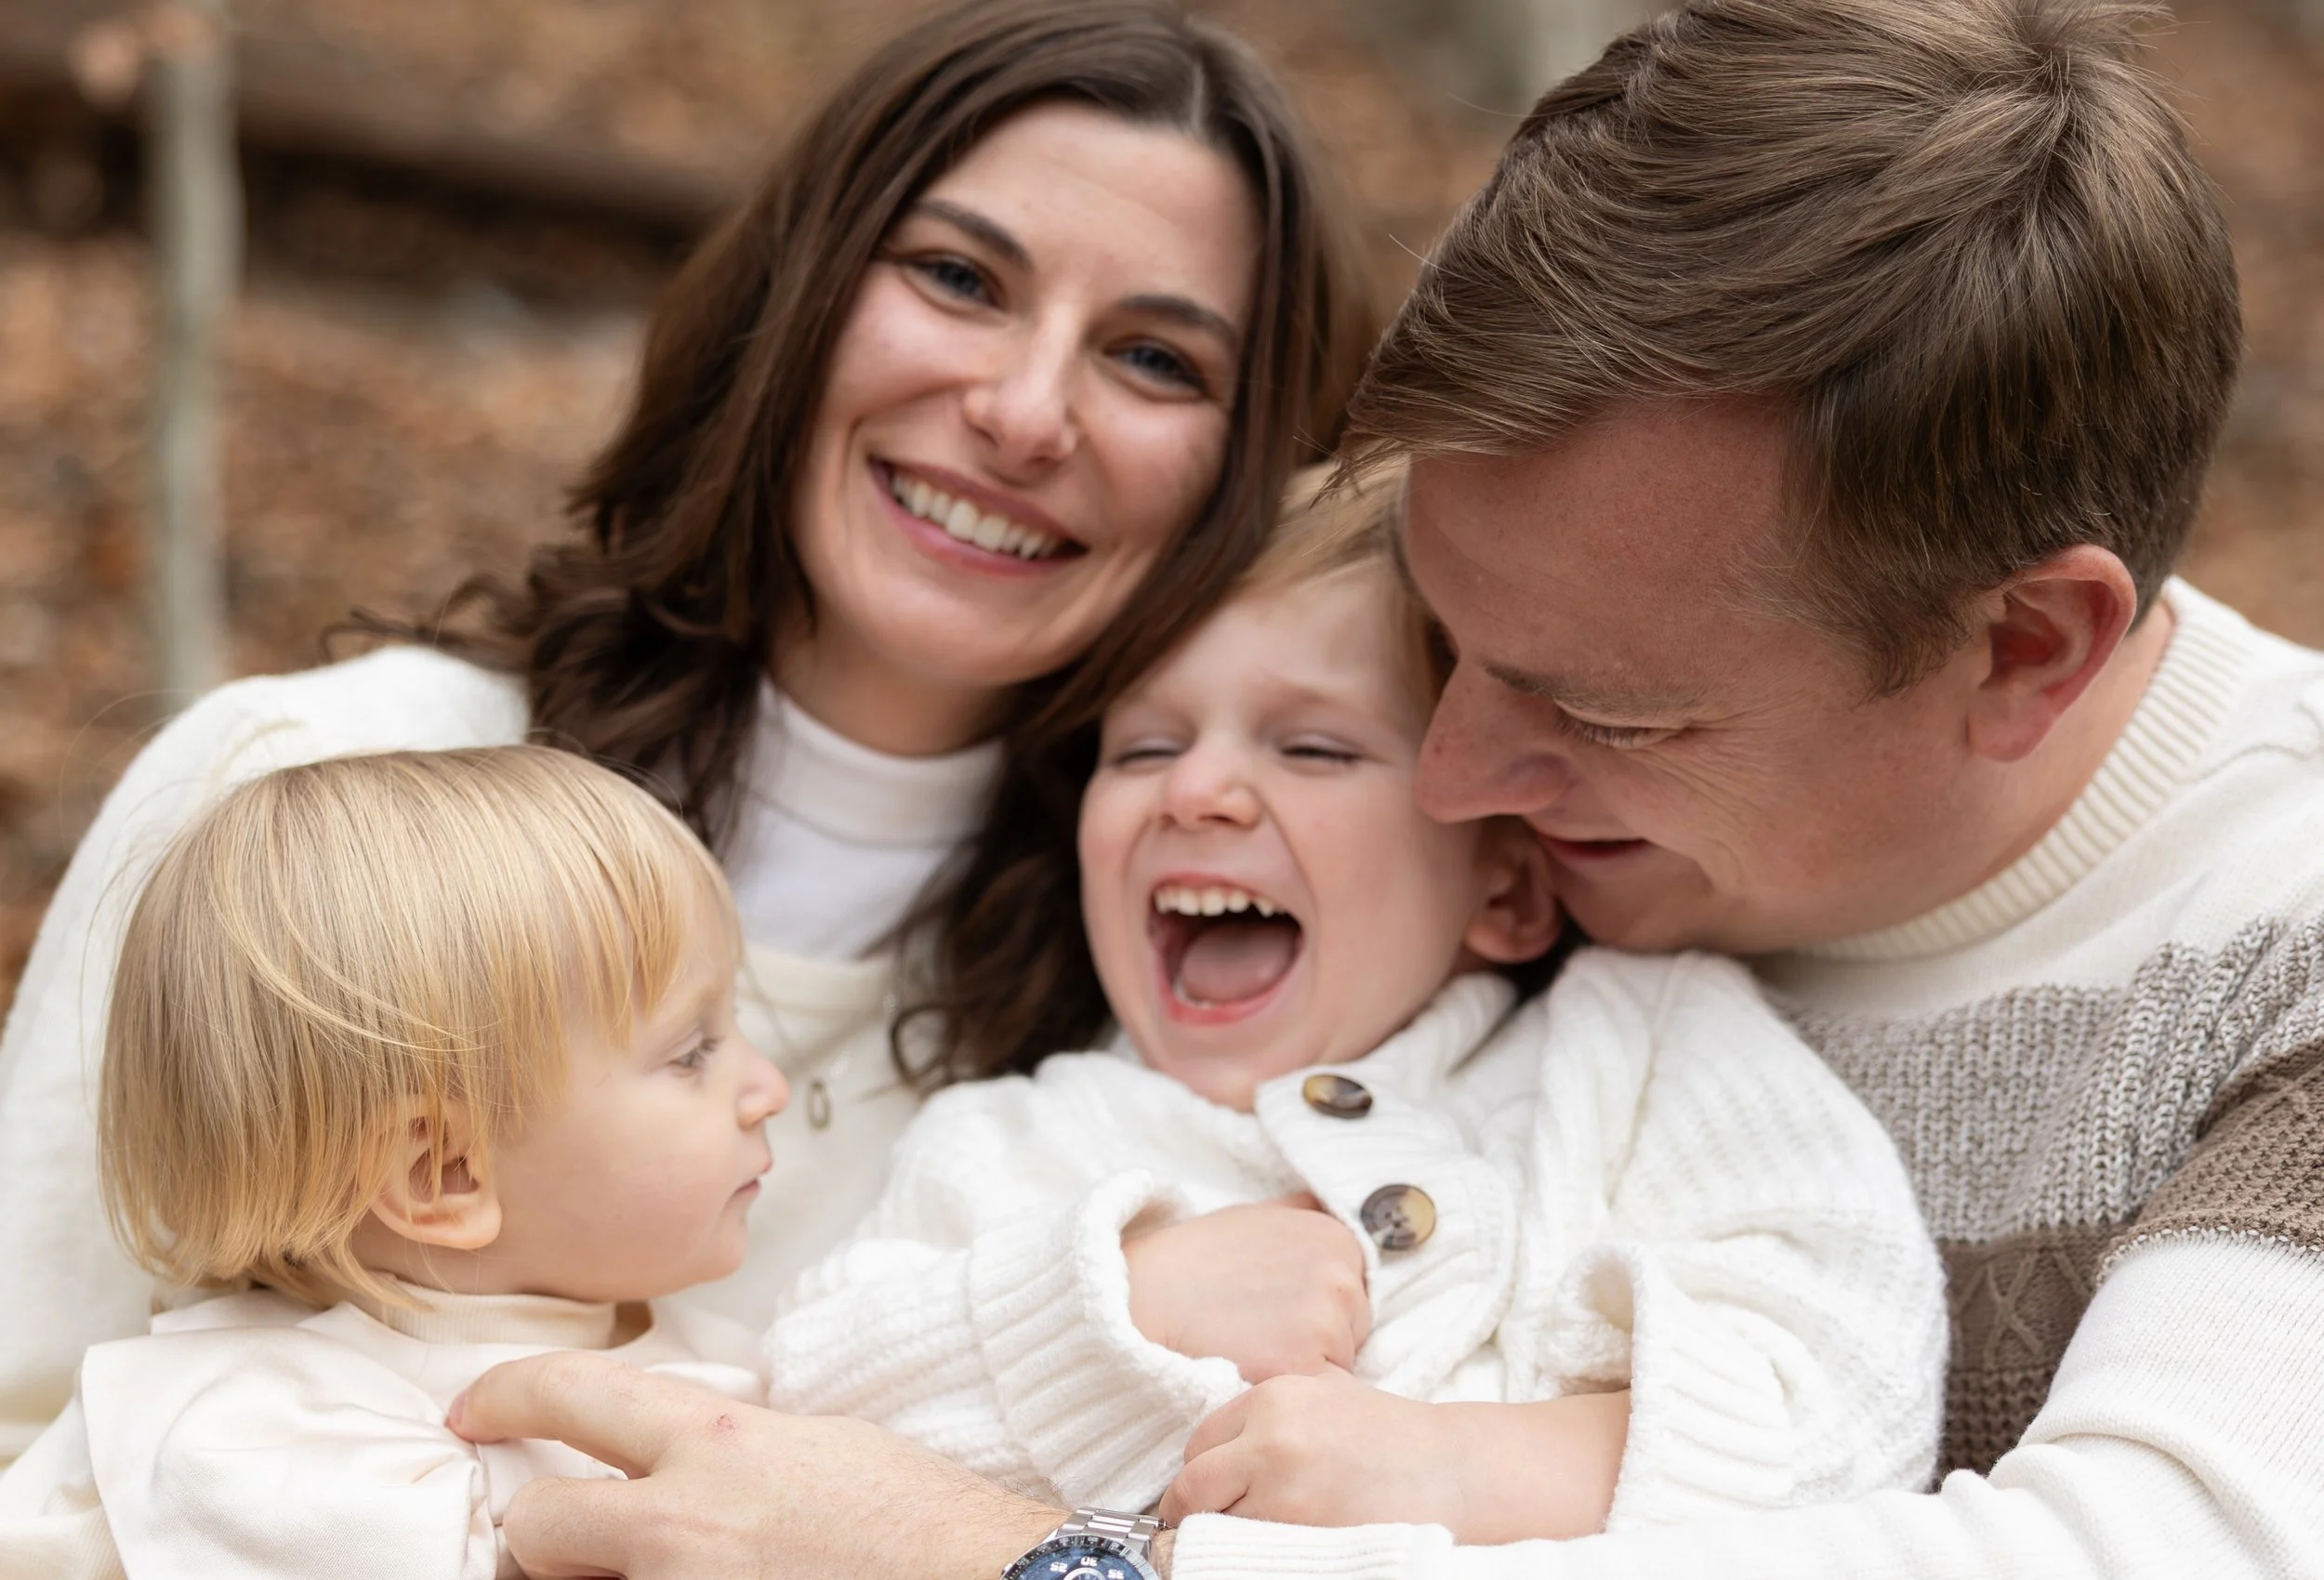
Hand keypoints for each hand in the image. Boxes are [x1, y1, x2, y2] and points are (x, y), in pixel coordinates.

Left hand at [448, 1352, 1061, 1578]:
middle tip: (567, 1542)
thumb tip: (665, 1459)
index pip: (568, 1393)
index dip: (503, 1395)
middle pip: (534, 1528)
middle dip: (542, 1536)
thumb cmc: (917, 1521)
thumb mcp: (812, 1445)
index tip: (473, 1409)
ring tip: (654, 1571)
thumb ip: (723, 1447)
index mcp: (713, 1444)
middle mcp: (680, 1526)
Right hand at [1123, 1195, 1370, 1380]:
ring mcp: (1325, 1322)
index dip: (1311, 1309)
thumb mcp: (1257, 1216)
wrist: (1140, 1298)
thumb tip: (1337, 1211)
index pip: (1353, 1296)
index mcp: (1337, 1239)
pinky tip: (1249, 1368)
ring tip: (1250, 1346)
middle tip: (1258, 1328)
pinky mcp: (1303, 1366)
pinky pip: (1311, 1395)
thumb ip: (1304, 1215)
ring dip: (1300, 1368)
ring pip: (1335, 1368)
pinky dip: (1284, 1389)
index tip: (1272, 1305)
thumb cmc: (1196, 1262)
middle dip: (1314, 1340)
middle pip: (1351, 1334)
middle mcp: (1341, 1277)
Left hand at [1160, 1371, 1630, 1544]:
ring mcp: (1282, 1487)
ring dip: (1218, 1538)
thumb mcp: (1326, 1397)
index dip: (1200, 1473)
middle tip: (1202, 1529)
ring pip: (1211, 1525)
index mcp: (1272, 1397)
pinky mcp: (1299, 1530)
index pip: (1198, 1442)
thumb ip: (1270, 1415)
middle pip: (1190, 1486)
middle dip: (1191, 1511)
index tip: (1207, 1494)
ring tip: (1244, 1541)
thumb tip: (1217, 1452)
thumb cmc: (1393, 1438)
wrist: (1454, 1470)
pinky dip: (1245, 1557)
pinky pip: (1243, 1552)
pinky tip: (1268, 1552)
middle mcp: (1268, 1436)